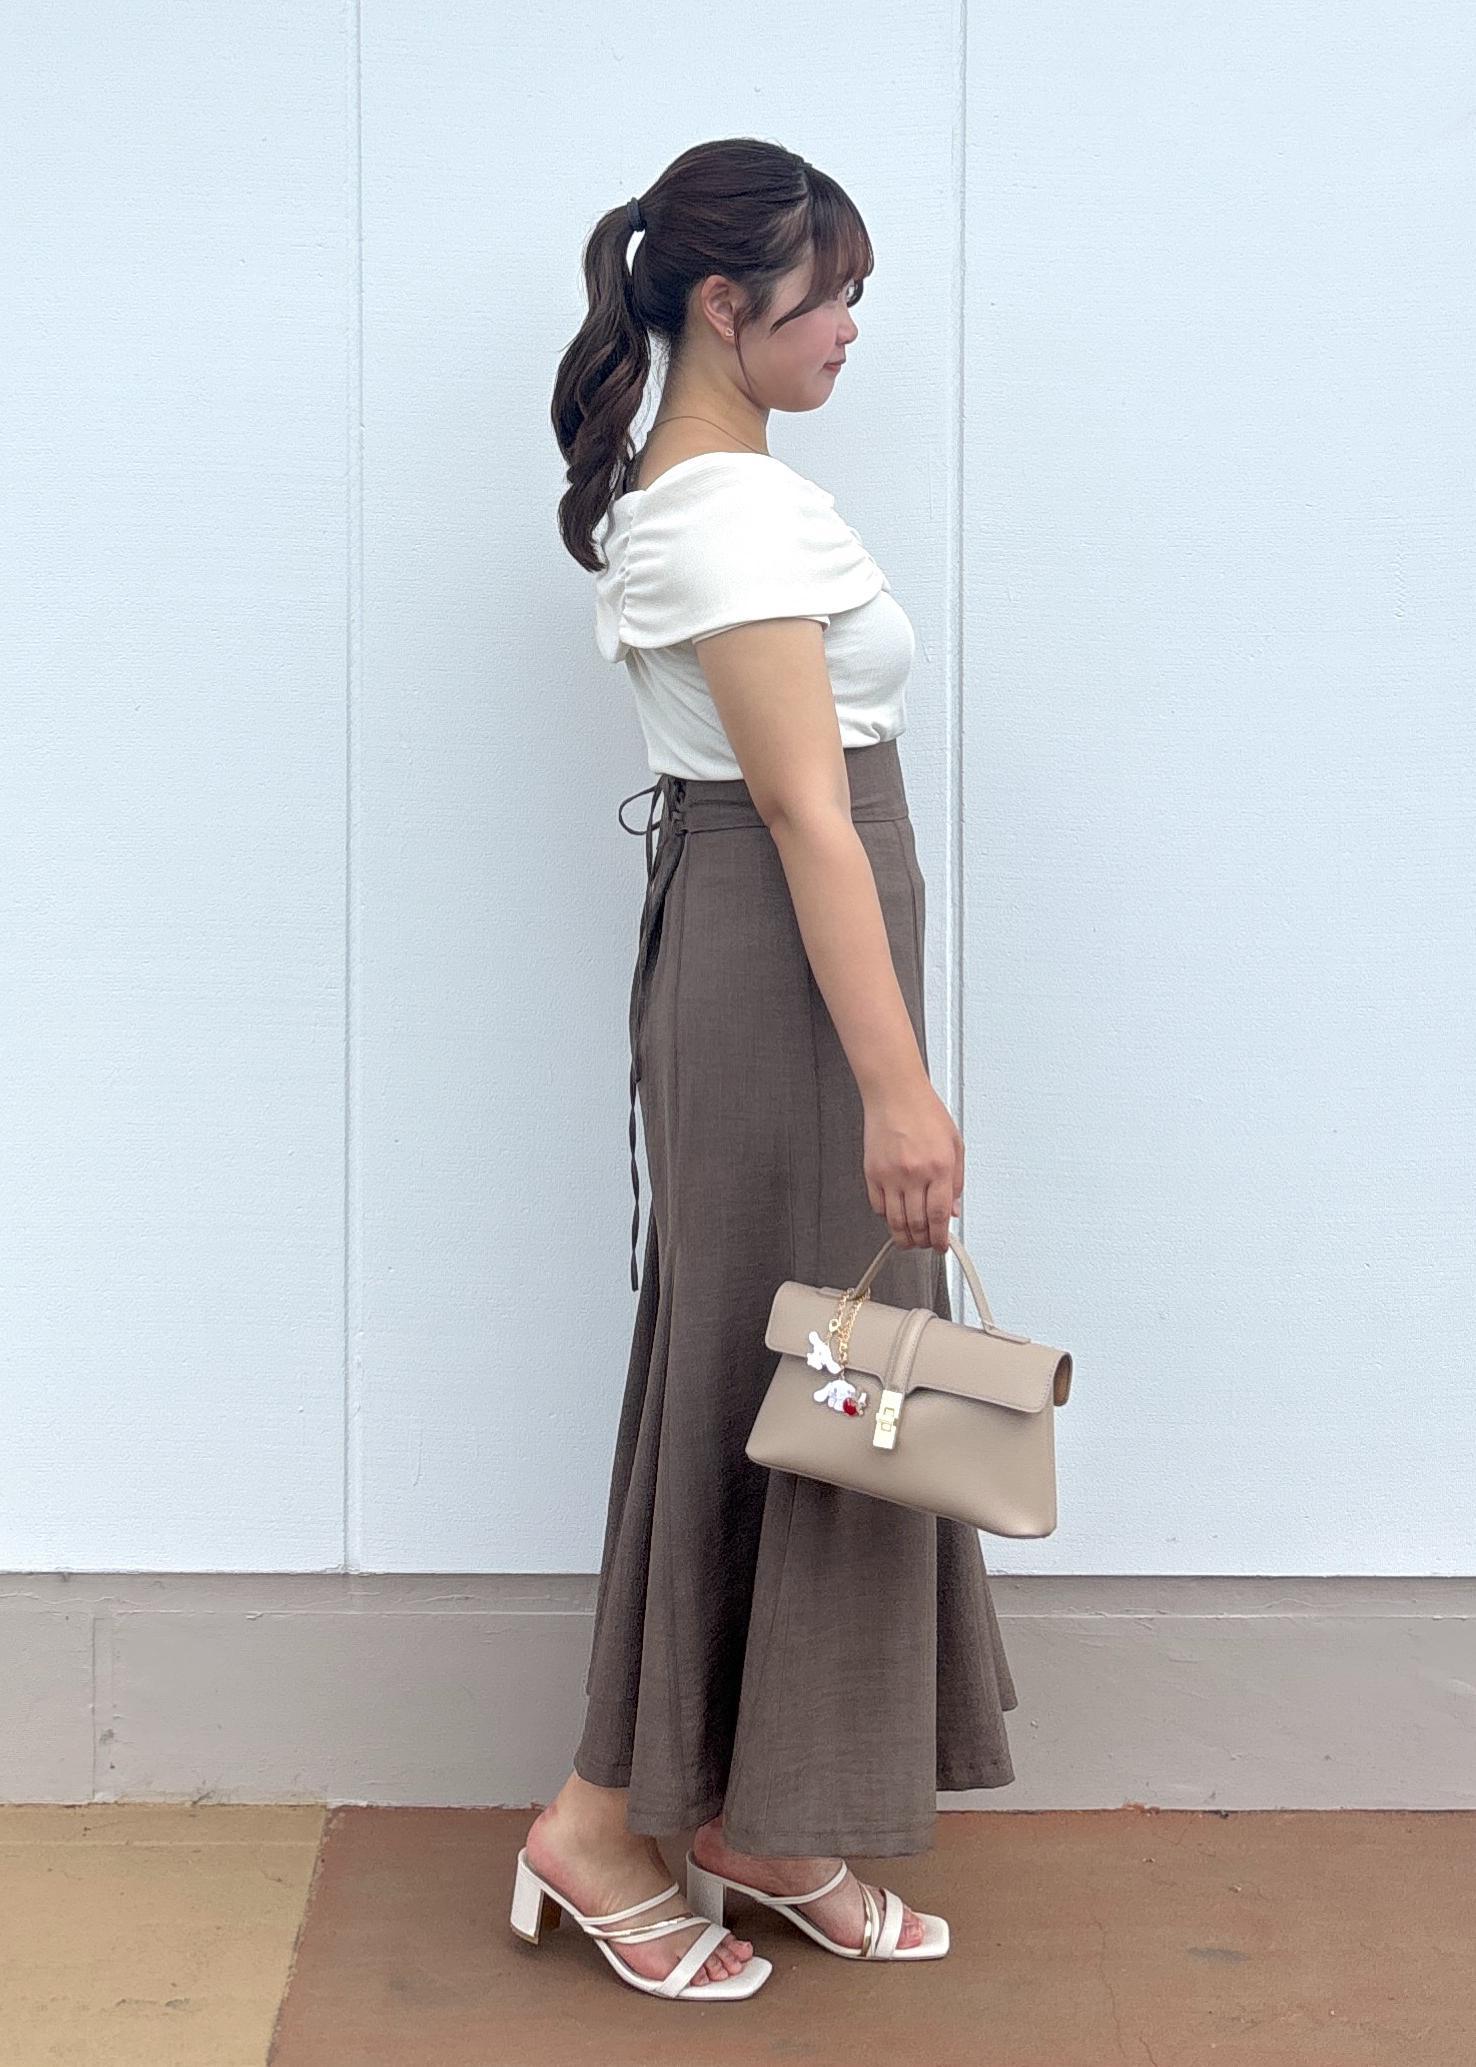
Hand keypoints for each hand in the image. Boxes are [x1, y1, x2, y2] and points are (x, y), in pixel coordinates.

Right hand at [862, 1074, 963, 1252]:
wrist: (895, 1094)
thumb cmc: (925, 1112)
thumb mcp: (955, 1145)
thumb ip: (957, 1181)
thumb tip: (954, 1209)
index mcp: (939, 1167)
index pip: (939, 1216)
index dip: (940, 1239)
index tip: (940, 1246)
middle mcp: (914, 1174)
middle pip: (917, 1224)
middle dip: (922, 1241)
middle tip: (926, 1243)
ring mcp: (891, 1175)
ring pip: (895, 1221)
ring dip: (904, 1236)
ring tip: (910, 1239)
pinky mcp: (872, 1173)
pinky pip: (877, 1206)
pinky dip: (886, 1217)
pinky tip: (894, 1216)